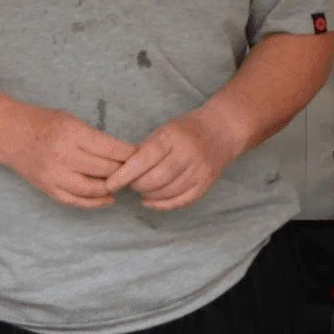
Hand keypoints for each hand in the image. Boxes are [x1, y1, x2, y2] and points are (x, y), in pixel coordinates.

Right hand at [0, 97, 136, 209]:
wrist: (8, 134)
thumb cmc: (43, 122)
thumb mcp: (72, 120)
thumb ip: (94, 138)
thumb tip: (124, 154)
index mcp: (73, 134)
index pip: (111, 149)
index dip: (130, 154)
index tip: (144, 155)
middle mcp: (64, 156)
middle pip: (106, 170)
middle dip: (126, 172)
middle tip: (140, 171)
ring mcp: (55, 175)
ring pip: (94, 189)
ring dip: (113, 188)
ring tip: (125, 184)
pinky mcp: (49, 189)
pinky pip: (76, 201)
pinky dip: (95, 202)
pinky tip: (108, 198)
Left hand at [106, 111, 238, 210]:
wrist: (223, 130)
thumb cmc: (187, 128)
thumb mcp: (164, 129)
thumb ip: (146, 149)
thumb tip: (122, 170)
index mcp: (173, 136)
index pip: (145, 158)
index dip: (125, 174)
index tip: (110, 183)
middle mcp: (188, 154)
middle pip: (156, 179)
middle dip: (137, 185)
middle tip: (129, 184)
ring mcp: (199, 170)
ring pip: (167, 192)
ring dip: (148, 194)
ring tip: (141, 189)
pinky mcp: (206, 183)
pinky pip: (181, 201)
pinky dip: (162, 204)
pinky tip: (151, 201)